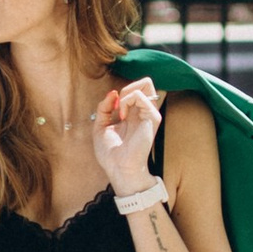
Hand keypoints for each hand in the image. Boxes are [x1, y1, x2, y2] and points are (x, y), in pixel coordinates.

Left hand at [91, 78, 161, 195]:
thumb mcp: (100, 126)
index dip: (120, 93)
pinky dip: (126, 101)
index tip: (110, 109)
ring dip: (126, 93)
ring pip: (147, 84)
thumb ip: (104, 107)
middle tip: (118, 104)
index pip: (136, 90)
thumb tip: (113, 92)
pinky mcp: (152, 117)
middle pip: (147, 83)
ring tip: (119, 109)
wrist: (118, 168)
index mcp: (133, 115)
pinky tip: (121, 115)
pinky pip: (140, 95)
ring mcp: (149, 114)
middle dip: (128, 87)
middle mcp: (144, 113)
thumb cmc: (110, 153)